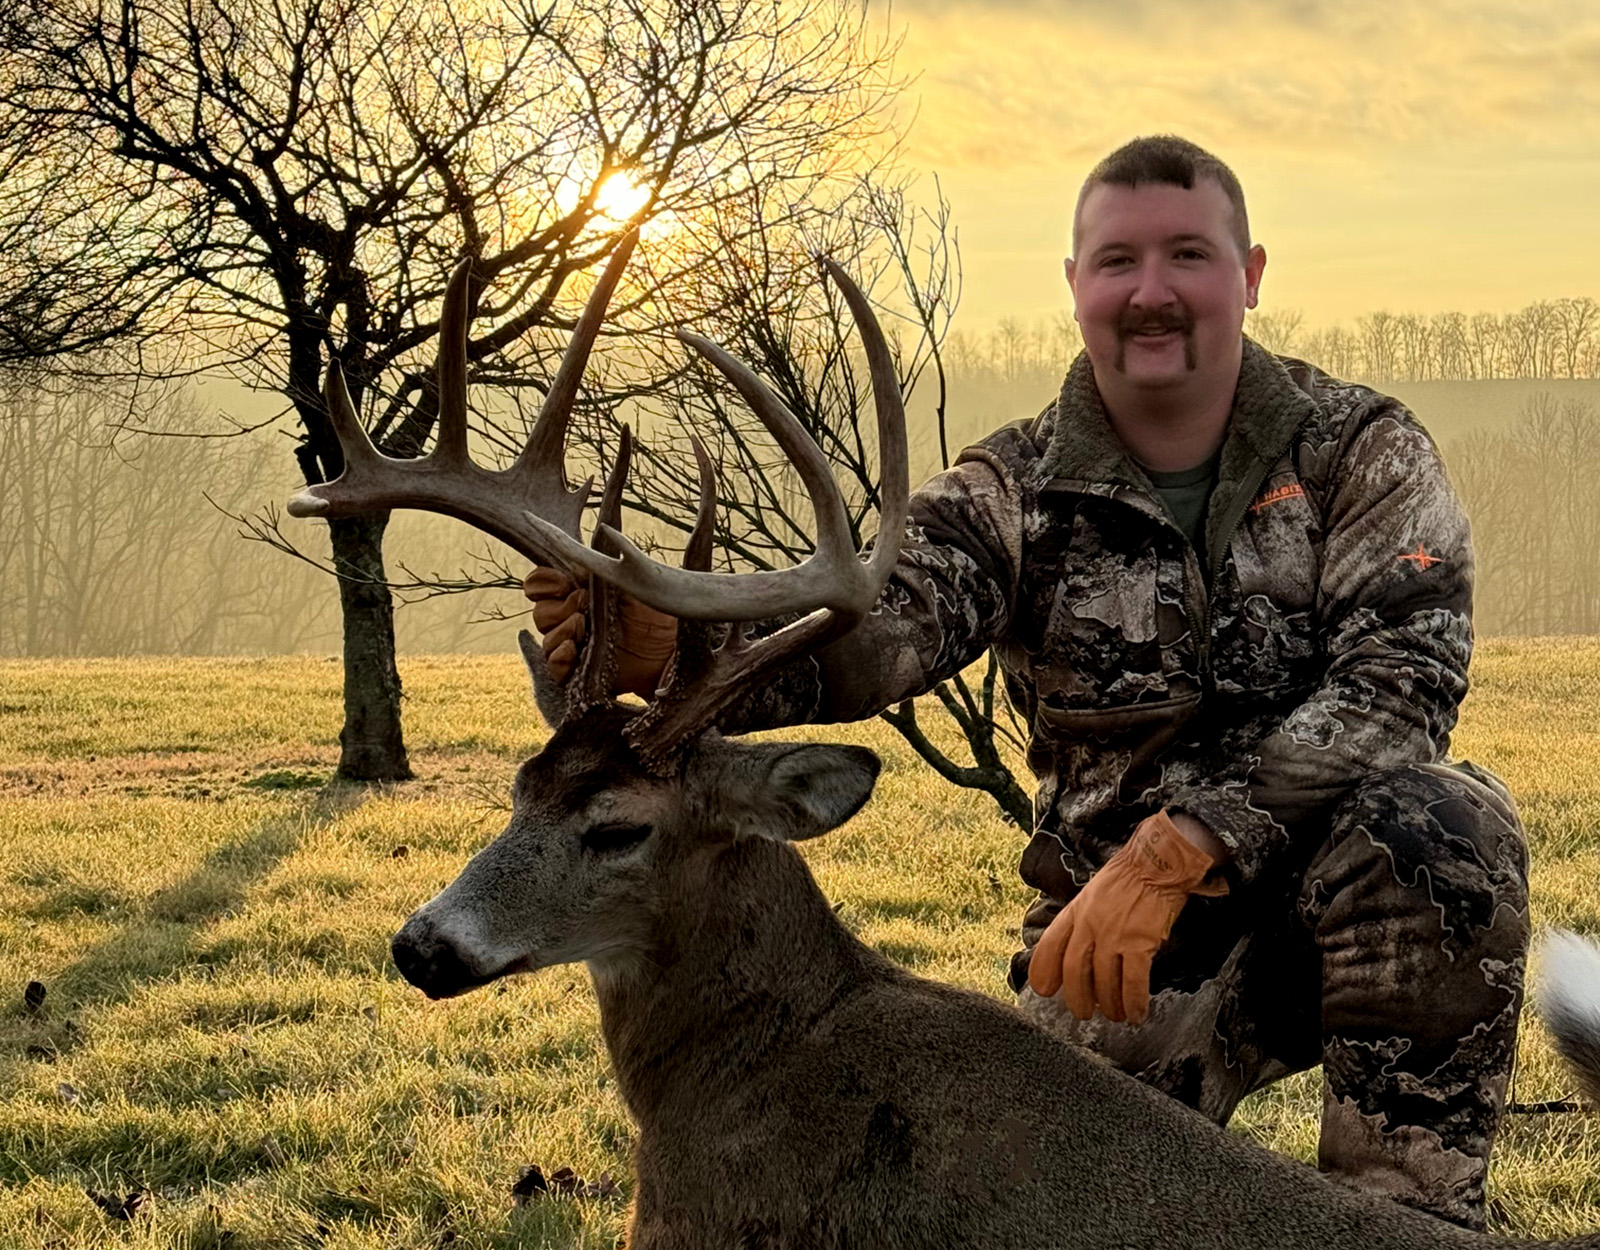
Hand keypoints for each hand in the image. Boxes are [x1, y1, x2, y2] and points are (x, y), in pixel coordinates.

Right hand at [523, 565, 678, 697]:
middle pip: (542, 613)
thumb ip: (608, 570)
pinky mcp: (583, 674)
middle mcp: (576, 620)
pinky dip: (558, 658)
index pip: (545, 585)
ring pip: (547, 640)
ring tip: (582, 626)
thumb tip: (582, 554)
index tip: (561, 583)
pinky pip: (555, 669)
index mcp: (583, 594)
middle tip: (582, 604)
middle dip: (557, 607)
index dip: (544, 582)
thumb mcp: (637, 585)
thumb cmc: (661, 617)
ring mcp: (578, 648)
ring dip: (559, 631)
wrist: (677, 655)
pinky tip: (571, 650)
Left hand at [1027, 808, 1227, 1024]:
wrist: (1159, 863)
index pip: (1051, 944)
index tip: (1043, 989)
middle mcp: (1090, 925)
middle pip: (1075, 971)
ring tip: (1115, 1015)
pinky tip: (1137, 1013)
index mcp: (1077, 911)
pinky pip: (1133, 983)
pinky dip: (1134, 1003)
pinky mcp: (1140, 944)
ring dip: (1109, 1005)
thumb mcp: (1093, 893)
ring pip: (1104, 982)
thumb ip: (1082, 919)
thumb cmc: (1130, 877)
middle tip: (1084, 1013)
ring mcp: (1114, 935)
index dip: (1043, 970)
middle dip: (1077, 998)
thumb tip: (1075, 946)